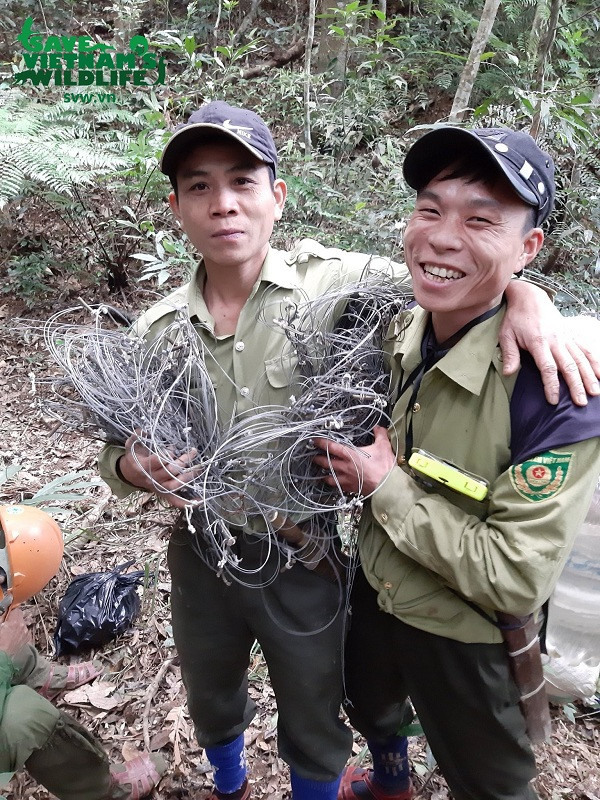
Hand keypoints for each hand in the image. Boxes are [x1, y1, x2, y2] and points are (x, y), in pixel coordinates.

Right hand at [0, 607, 31, 656]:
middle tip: (7, 624)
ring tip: (9, 633)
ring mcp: (25, 633)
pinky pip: (24, 632)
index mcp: (15, 622)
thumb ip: (2, 618)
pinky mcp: (26, 640)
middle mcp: (22, 626)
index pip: (17, 610)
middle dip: (14, 619)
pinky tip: (14, 638)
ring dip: (17, 626)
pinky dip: (20, 633)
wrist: (2, 658)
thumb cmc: (0, 643)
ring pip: (22, 625)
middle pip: (20, 617)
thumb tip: (4, 612)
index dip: (11, 611)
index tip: (8, 614)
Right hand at [118, 431, 199, 508]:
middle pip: (170, 471)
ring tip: (200, 468)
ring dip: (189, 477)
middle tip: (193, 452)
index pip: (159, 461)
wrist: (128, 475)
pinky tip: (199, 501)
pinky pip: (175, 501)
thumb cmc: (133, 458)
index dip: (168, 454)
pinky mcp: (162, 493)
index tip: (173, 448)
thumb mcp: (131, 446)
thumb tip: (143, 430)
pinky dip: (186, 503)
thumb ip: (136, 437)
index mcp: (143, 467)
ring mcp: (158, 487)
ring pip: (176, 484)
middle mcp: (152, 479)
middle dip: (184, 461)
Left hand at [312, 426, 396, 495]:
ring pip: (328, 476)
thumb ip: (379, 435)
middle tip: (313, 456)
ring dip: (323, 473)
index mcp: (350, 455)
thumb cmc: (384, 467)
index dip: (321, 442)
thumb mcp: (383, 446)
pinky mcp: (350, 487)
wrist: (387, 485)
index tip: (314, 441)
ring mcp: (346, 478)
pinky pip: (337, 486)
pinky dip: (332, 483)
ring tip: (320, 471)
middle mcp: (345, 466)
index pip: (331, 447)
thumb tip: (378, 428)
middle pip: (325, 462)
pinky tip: (332, 482)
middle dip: (318, 458)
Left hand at [502, 282, 599, 405]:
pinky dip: (595, 360)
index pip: (548, 368)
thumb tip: (508, 373)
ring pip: (580, 359)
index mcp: (539, 342)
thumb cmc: (516, 318)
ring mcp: (566, 337)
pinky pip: (585, 348)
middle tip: (581, 402)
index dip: (551, 385)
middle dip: (576, 386)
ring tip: (595, 393)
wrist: (530, 297)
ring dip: (589, 376)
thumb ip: (510, 354)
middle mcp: (556, 340)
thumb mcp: (506, 334)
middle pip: (569, 366)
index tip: (553, 400)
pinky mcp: (571, 334)